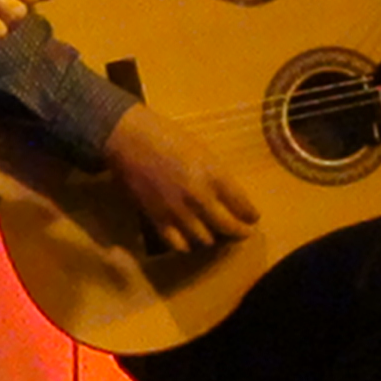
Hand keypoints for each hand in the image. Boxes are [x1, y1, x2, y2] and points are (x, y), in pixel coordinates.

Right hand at [103, 103, 260, 252]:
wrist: (128, 138)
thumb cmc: (167, 136)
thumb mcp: (201, 150)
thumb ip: (216, 175)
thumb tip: (227, 195)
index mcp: (214, 175)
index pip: (243, 206)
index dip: (250, 215)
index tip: (252, 217)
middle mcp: (200, 197)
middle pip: (228, 227)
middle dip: (238, 232)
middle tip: (242, 232)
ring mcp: (178, 211)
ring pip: (205, 239)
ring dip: (212, 237)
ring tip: (215, 234)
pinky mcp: (157, 218)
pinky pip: (177, 243)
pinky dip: (186, 244)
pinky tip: (189, 240)